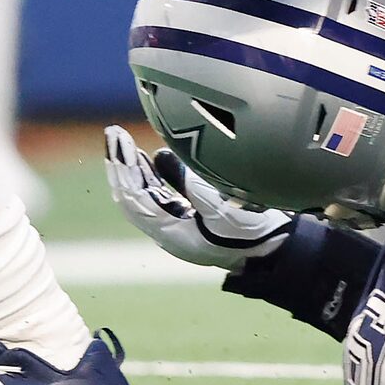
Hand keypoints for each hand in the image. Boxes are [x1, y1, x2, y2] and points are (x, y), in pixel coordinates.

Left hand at [102, 126, 292, 269]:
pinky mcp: (188, 218)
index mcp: (171, 234)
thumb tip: (160, 156)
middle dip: (121, 164)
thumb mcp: (223, 208)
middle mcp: (167, 231)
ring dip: (132, 167)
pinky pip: (159, 196)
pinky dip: (150, 175)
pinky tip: (147, 157)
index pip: (135, 198)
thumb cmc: (251, 234)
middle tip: (112, 133)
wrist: (273, 252)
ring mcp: (176, 225)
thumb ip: (191, 184)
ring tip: (120, 139)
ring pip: (144, 194)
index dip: (124, 168)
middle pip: (133, 196)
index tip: (118, 141)